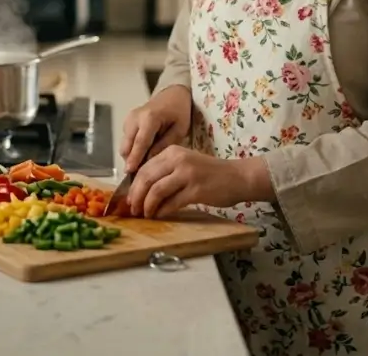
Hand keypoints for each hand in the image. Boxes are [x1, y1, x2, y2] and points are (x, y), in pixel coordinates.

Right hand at [119, 85, 191, 172]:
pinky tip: (143, 154)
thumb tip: (151, 160)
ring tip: (143, 166)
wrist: (172, 95)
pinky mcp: (127, 122)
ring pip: (124, 144)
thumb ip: (165, 144)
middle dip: (131, 161)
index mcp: (150, 118)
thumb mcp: (179, 129)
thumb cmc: (179, 112)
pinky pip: (126, 140)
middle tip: (139, 176)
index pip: (140, 142)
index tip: (130, 172)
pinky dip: (132, 149)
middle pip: (127, 145)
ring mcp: (129, 119)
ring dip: (131, 156)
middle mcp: (135, 118)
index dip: (135, 158)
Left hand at [126, 145, 272, 218]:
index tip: (130, 199)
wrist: (238, 177)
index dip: (133, 185)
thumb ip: (166, 171)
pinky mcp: (196, 190)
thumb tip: (141, 189)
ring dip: (148, 206)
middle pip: (146, 178)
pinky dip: (163, 211)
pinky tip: (160, 216)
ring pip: (156, 191)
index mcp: (172, 151)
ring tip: (146, 214)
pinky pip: (172, 203)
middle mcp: (178, 159)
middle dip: (136, 196)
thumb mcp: (185, 164)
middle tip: (133, 209)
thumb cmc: (210, 173)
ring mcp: (188, 174)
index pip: (144, 168)